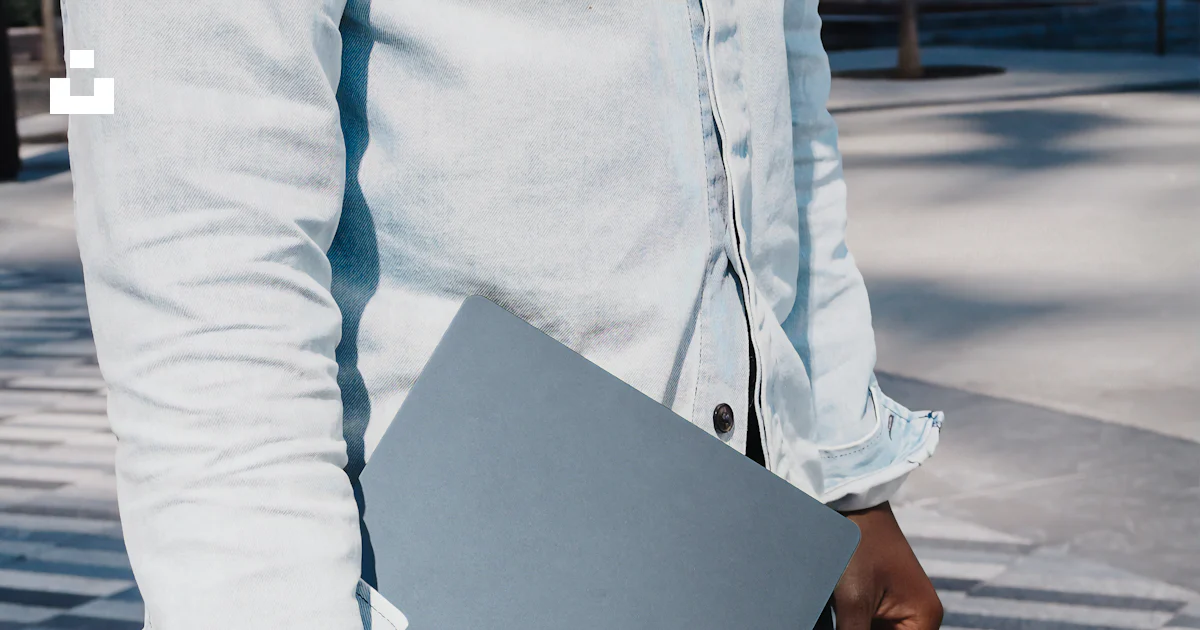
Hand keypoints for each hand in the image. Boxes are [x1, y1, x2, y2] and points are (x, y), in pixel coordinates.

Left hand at [832, 502, 942, 629]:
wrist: (847, 503)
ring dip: (856, 626)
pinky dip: (852, 623)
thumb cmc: (857, 545)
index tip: (852, 628)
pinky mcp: (880, 598)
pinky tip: (841, 614)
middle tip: (845, 619)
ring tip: (843, 612)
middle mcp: (919, 615)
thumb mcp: (853, 601)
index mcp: (925, 618)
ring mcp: (899, 607)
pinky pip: (867, 623)